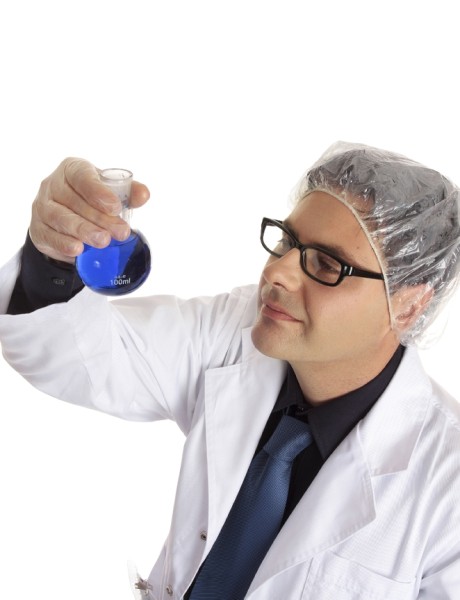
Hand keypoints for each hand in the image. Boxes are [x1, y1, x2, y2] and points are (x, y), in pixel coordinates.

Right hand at [29, 158, 149, 262]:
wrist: (65, 222)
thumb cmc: (90, 201)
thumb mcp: (109, 193)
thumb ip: (128, 193)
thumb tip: (144, 194)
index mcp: (72, 170)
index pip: (82, 176)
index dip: (98, 191)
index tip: (116, 207)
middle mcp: (52, 184)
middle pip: (74, 201)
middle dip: (100, 218)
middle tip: (121, 232)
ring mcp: (42, 206)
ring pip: (60, 218)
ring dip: (83, 230)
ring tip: (103, 241)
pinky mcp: (38, 228)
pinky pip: (49, 235)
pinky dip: (64, 243)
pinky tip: (78, 250)